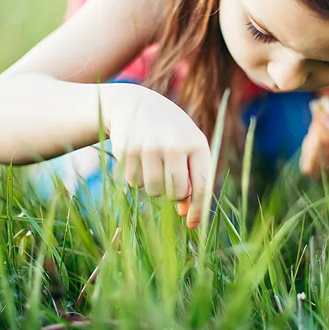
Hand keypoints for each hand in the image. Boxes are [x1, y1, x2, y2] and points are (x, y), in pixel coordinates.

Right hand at [106, 85, 210, 228]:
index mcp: (196, 143)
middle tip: (169, 178)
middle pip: (176, 193)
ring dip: (154, 186)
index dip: (198, 210)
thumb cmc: (170, 132)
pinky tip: (139, 158)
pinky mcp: (127, 151)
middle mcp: (173, 145)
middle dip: (174, 194)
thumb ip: (193, 178)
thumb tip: (187, 217)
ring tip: (154, 165)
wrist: (134, 104)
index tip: (193, 225)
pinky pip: (133, 183)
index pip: (202, 186)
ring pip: (153, 191)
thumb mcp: (188, 147)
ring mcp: (148, 147)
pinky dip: (136, 178)